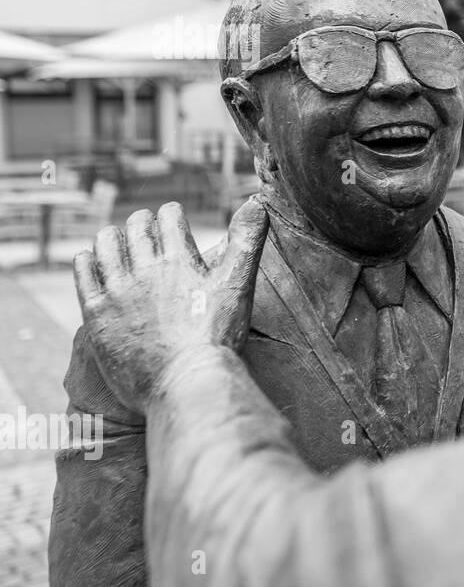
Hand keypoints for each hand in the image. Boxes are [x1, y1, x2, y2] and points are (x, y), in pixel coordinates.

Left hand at [74, 199, 268, 412]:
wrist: (185, 383)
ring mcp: (117, 292)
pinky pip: (83, 276)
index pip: (170, 219)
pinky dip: (85, 261)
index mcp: (180, 260)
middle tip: (145, 222)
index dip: (172, 213)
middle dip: (143, 222)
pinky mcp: (96, 315)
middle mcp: (144, 270)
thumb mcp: (238, 285)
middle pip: (137, 230)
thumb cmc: (218, 338)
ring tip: (114, 235)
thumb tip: (257, 202)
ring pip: (106, 246)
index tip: (172, 213)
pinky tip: (87, 258)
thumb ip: (247, 242)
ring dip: (111, 235)